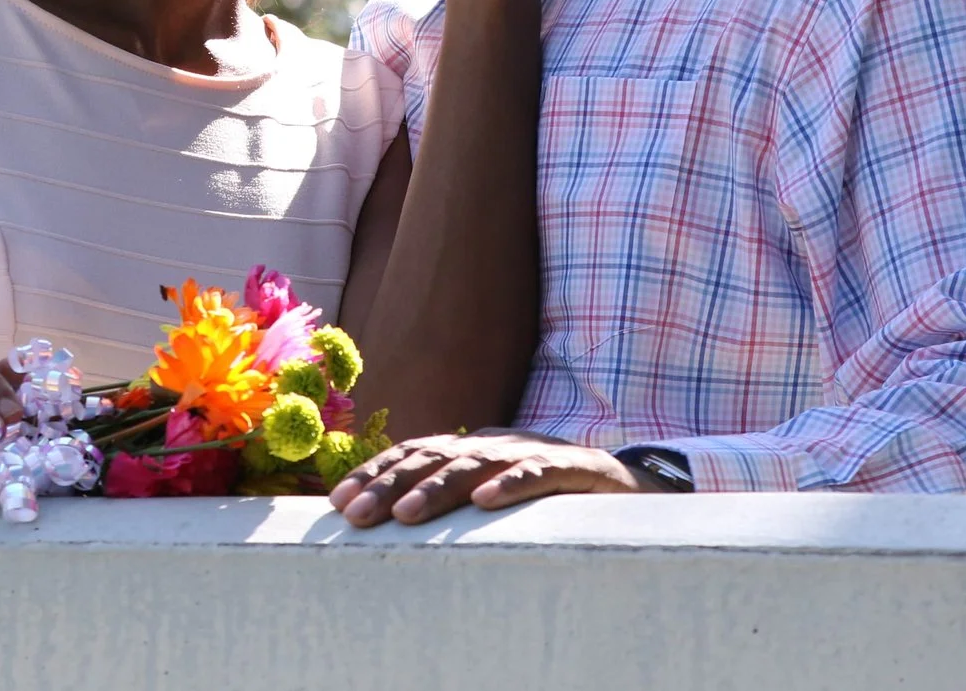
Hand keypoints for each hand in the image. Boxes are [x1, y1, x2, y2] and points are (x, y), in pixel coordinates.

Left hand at [327, 428, 645, 525]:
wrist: (627, 485)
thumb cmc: (549, 495)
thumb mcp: (493, 492)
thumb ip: (452, 500)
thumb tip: (390, 523)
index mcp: (472, 446)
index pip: (413, 452)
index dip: (375, 473)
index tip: (338, 502)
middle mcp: (495, 442)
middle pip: (433, 457)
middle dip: (389, 484)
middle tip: (355, 514)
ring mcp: (532, 451)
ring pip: (477, 465)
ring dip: (437, 489)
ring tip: (406, 515)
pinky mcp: (573, 468)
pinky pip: (537, 474)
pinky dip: (510, 485)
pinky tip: (485, 502)